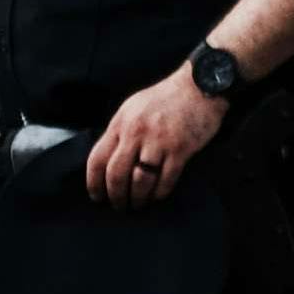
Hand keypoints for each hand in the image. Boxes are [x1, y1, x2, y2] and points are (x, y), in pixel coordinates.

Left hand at [87, 71, 225, 204]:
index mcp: (121, 123)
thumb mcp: (133, 108)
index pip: (97, 158)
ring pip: (140, 181)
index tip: (97, 196)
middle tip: (119, 207)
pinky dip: (159, 193)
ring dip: (138, 198)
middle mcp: (136, 133)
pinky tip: (157, 197)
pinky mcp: (180, 149)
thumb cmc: (165, 98)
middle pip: (116, 174)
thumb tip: (108, 159)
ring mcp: (158, 142)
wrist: (199, 87)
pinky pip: (166, 180)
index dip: (94, 182)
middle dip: (115, 196)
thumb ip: (120, 131)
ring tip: (138, 204)